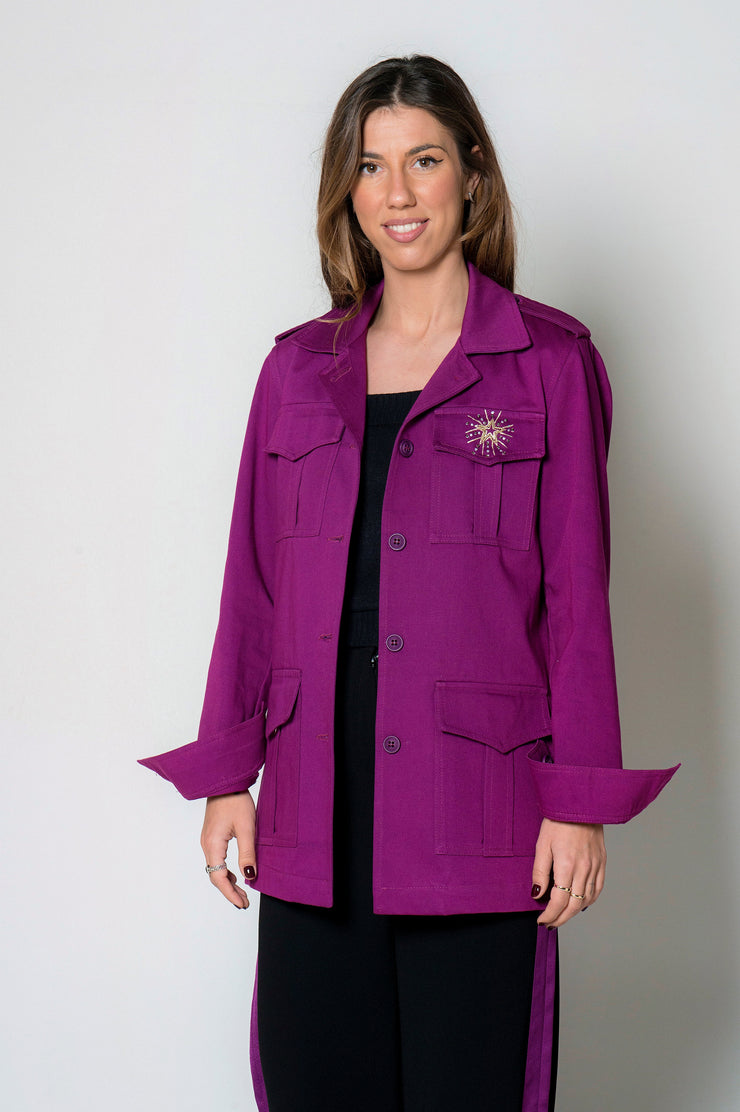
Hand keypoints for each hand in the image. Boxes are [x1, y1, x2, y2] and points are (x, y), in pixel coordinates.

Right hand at [200, 791, 256, 908]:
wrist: (225, 781)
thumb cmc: (236, 801)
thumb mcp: (247, 828)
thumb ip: (247, 853)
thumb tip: (250, 877)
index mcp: (213, 845)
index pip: (219, 878)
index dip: (230, 894)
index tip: (242, 904)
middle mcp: (206, 845)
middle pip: (215, 876)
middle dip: (230, 891)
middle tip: (244, 903)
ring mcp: (208, 840)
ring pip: (216, 869)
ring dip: (228, 882)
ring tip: (243, 892)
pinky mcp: (212, 836)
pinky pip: (216, 860)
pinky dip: (226, 871)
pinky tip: (237, 874)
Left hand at [531, 818, 605, 927]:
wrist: (580, 803)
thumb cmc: (558, 821)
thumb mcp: (542, 844)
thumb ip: (539, 872)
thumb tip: (537, 894)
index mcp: (567, 865)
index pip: (559, 901)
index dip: (550, 915)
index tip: (541, 920)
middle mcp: (584, 869)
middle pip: (574, 905)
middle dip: (561, 918)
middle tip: (550, 923)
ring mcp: (595, 866)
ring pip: (587, 899)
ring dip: (574, 912)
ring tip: (562, 915)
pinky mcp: (602, 861)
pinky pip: (598, 888)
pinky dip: (589, 900)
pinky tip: (580, 903)